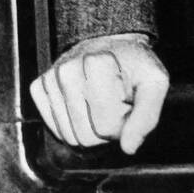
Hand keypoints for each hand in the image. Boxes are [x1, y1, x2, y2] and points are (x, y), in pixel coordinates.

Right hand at [30, 32, 169, 153]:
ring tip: (99, 104)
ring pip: (69, 136)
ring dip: (89, 128)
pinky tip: (83, 106)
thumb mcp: (154, 82)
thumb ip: (147, 115)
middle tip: (114, 106)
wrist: (110, 45)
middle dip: (105, 129)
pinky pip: (54, 128)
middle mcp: (68, 70)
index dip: (122, 125)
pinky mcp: (39, 87)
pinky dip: (71, 124)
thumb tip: (129, 147)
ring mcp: (51, 79)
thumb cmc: (134, 65)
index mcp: (97, 64)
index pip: (106, 127)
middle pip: (85, 136)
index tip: (127, 105)